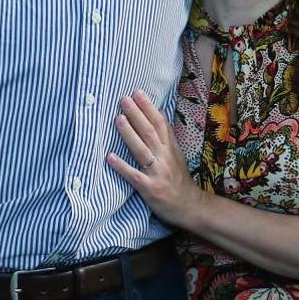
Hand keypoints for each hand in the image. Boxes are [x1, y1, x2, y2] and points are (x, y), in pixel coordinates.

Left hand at [107, 90, 205, 228]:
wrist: (189, 206)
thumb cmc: (179, 178)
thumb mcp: (176, 154)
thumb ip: (166, 136)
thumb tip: (157, 112)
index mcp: (170, 147)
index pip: (160, 123)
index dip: (148, 107)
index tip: (137, 92)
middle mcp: (165, 157)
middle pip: (149, 132)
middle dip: (136, 114)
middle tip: (124, 99)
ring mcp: (157, 173)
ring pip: (142, 150)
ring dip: (129, 134)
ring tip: (118, 118)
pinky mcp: (150, 189)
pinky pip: (134, 176)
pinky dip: (122, 167)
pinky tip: (109, 157)